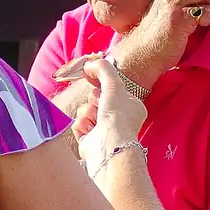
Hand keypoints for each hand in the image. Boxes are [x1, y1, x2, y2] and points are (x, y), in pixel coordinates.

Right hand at [77, 58, 145, 173]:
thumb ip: (103, 68)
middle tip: (99, 104)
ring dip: (87, 113)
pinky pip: (78, 125)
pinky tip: (89, 131)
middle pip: (96, 99)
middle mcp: (119, 120)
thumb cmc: (117, 116)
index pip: (111, 89)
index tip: (92, 77)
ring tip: (95, 120)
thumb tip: (89, 63)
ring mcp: (104, 131)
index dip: (101, 83)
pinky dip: (81, 125)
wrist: (108, 145)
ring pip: (86, 111)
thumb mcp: (114, 84)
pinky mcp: (90, 141)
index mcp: (131, 107)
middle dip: (93, 100)